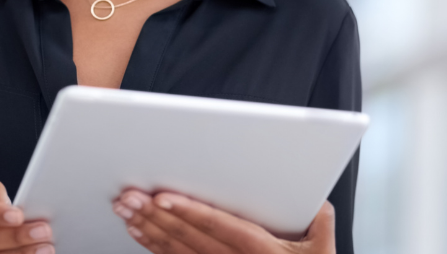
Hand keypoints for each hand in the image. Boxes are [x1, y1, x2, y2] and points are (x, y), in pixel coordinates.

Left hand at [112, 190, 334, 253]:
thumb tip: (317, 202)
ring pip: (177, 251)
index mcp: (260, 252)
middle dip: (156, 215)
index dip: (190, 211)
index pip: (218, 227)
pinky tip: (140, 232)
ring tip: (127, 210)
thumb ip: (320, 224)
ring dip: (149, 229)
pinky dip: (155, 247)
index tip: (164, 197)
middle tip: (130, 198)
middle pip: (189, 238)